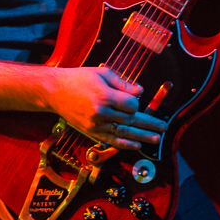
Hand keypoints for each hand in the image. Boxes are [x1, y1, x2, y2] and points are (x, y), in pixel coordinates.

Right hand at [46, 67, 167, 150]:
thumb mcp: (102, 73)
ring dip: (142, 136)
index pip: (131, 105)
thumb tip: (141, 92)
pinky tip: (137, 145)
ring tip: (156, 139)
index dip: (137, 103)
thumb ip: (122, 83)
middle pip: (131, 120)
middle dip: (149, 124)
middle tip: (164, 127)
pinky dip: (125, 143)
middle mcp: (100, 112)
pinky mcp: (90, 131)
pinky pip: (111, 140)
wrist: (54, 91)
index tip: (135, 99)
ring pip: (123, 132)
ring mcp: (95, 124)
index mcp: (104, 96)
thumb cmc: (79, 78)